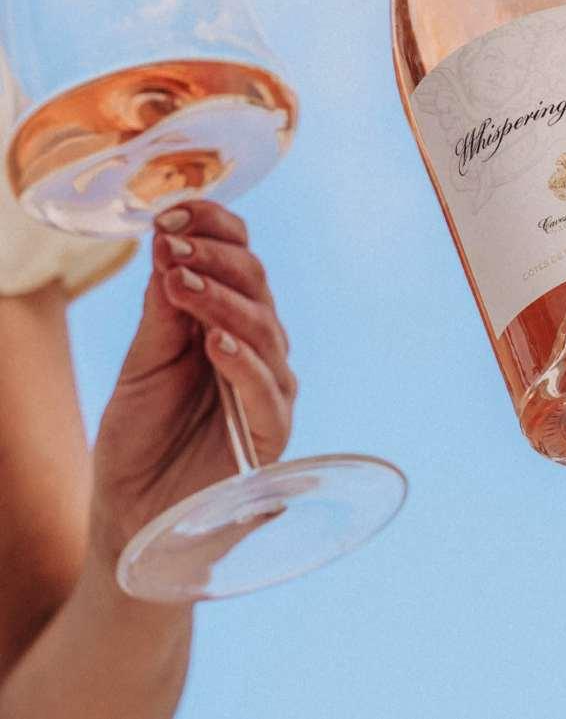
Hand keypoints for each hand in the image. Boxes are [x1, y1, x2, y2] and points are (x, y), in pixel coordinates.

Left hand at [90, 201, 296, 568]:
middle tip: (175, 242)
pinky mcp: (271, 434)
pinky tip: (214, 341)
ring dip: (221, 299)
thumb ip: (162, 310)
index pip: (240, 256)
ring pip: (263, 328)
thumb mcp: (142, 361)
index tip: (174, 212)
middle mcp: (257, 346)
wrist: (133, 515)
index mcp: (228, 319)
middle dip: (215, 257)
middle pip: (256, 283)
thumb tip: (169, 241)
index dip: (215, 228)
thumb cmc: (140, 436)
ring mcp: (269, 387)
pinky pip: (267, 390)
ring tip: (180, 283)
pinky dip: (243, 361)